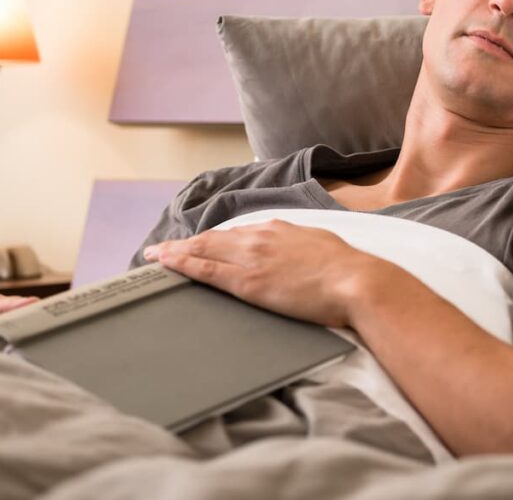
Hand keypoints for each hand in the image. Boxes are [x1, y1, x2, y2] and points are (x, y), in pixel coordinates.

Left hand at [143, 219, 391, 327]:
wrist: (358, 282)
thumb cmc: (349, 271)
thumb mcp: (322, 247)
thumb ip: (301, 248)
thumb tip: (297, 254)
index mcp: (279, 230)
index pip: (236, 234)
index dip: (214, 239)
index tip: (199, 243)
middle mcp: (260, 237)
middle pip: (213, 239)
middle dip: (185, 244)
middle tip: (161, 249)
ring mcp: (252, 258)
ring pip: (203, 251)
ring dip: (176, 253)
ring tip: (155, 256)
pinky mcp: (248, 281)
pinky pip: (206, 270)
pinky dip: (181, 265)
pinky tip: (165, 264)